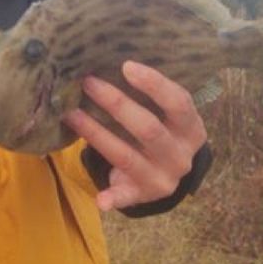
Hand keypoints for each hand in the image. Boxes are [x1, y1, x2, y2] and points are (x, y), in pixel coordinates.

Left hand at [63, 61, 207, 211]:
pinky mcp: (142, 195)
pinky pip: (126, 197)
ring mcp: (162, 179)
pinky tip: (101, 200)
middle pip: (148, 128)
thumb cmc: (163, 130)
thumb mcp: (167, 115)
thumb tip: (117, 64)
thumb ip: (150, 96)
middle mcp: (180, 156)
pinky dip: (113, 198)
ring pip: (125, 155)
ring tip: (71, 114)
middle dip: (116, 103)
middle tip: (87, 82)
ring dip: (96, 134)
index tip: (126, 66)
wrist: (169, 173)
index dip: (155, 84)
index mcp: (191, 130)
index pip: (179, 103)